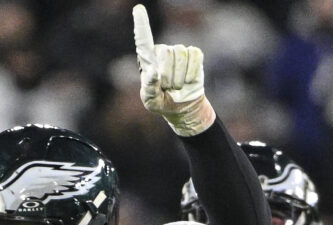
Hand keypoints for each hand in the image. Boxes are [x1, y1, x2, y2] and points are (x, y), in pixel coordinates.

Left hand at [132, 4, 214, 135]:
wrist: (182, 106)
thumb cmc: (162, 102)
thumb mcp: (151, 101)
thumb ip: (149, 89)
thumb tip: (155, 73)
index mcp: (147, 61)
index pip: (143, 40)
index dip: (142, 25)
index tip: (138, 9)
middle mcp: (162, 52)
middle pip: (166, 54)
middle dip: (168, 76)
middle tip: (168, 88)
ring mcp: (179, 51)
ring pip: (181, 57)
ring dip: (179, 78)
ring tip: (176, 86)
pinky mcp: (194, 54)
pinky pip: (195, 58)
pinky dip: (192, 73)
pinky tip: (188, 80)